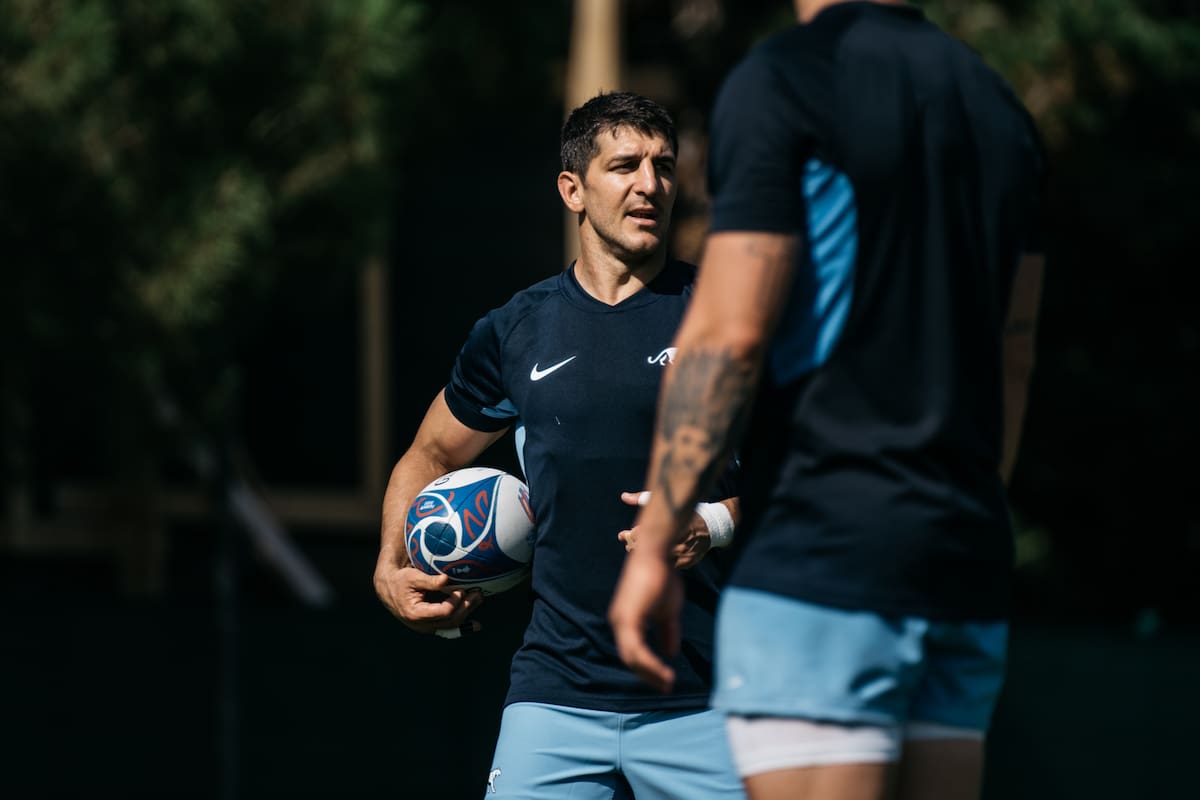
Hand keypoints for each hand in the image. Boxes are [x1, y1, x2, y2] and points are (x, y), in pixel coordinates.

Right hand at [374, 554, 483, 635]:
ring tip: (479, 599)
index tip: (461, 588)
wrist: (389, 590)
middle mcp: (422, 625)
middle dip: (466, 607)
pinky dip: (463, 625)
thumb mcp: (412, 577)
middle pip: (450, 620)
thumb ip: (429, 580)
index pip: (443, 612)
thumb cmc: (400, 581)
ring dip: (467, 612)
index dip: (455, 601)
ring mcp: (427, 627)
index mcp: (416, 614)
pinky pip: (449, 627)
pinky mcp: (431, 625)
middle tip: (477, 594)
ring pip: (452, 624)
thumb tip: (446, 579)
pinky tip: (476, 625)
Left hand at [608, 548, 682, 692]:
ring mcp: (621, 621)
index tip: (665, 680)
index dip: (649, 668)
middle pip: (630, 659)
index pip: (634, 653)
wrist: (657, 554)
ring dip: (649, 672)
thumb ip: (667, 632)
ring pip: (631, 657)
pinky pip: (635, 649)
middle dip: (648, 675)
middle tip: (666, 687)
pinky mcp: (627, 618)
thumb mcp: (668, 611)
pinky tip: (663, 669)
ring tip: (667, 682)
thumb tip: (670, 653)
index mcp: (627, 622)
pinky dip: (649, 662)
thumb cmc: (662, 577)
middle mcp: (619, 623)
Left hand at [617, 491, 710, 568]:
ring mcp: (682, 553)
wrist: (712, 526)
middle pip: (646, 548)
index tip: (622, 535)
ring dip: (645, 556)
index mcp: (668, 525)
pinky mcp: (687, 562)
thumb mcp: (666, 503)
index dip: (628, 536)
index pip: (640, 534)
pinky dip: (660, 561)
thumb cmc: (686, 513)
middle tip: (628, 543)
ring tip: (640, 550)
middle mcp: (675, 540)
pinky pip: (668, 566)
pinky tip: (654, 557)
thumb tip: (623, 496)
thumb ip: (642, 499)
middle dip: (633, 546)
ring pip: (656, 559)